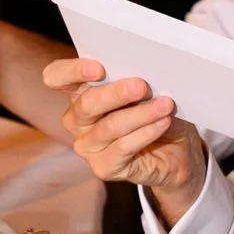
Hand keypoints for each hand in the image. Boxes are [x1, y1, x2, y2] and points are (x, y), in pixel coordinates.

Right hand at [44, 58, 207, 215]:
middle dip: (116, 93)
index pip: (57, 76)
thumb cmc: (158, 109)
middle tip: (142, 85)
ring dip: (141, 113)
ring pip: (109, 127)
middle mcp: (77, 119)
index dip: (73, 71)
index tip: (99, 68)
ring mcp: (88, 146)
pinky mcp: (104, 167)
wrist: (177, 147)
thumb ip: (134, 75)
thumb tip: (142, 65)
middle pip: (87, 104)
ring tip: (166, 104)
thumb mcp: (148, 87)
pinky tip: (163, 122)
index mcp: (81, 91)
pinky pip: (124, 147)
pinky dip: (147, 132)